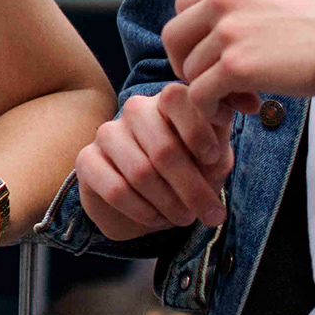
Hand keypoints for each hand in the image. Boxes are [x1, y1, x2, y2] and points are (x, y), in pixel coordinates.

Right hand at [72, 83, 236, 241]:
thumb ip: (220, 142)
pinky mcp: (87, 160)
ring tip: (183, 218)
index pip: (176, 97)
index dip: (197, 130)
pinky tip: (154, 218)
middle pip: (163, 147)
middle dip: (191, 188)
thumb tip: (228, 124)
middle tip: (210, 214)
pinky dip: (142, 211)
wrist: (151, 204)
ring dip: (168, 204)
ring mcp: (107, 134)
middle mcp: (135, 111)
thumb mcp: (213, 160)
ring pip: (140, 172)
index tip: (213, 160)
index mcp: (168, 102)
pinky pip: (115, 189)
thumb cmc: (188, 175)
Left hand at [162, 0, 314, 106]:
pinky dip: (214, 107)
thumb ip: (246, 4)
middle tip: (218, 81)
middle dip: (190, 63)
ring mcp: (227, 32)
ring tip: (247, 96)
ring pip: (189, 70)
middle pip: (175, 36)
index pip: (185, 6)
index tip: (217, 54)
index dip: (195, 36)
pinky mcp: (236, 65)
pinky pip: (200, 94)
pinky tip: (248, 107)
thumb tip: (221, 32)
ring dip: (212, 89)